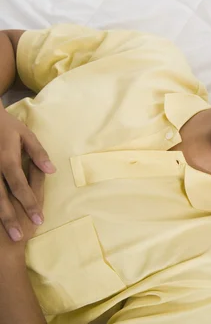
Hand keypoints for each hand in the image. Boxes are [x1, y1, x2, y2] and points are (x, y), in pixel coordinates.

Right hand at [0, 109, 52, 240]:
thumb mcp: (25, 136)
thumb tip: (52, 171)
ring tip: (6, 237)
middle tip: (18, 237)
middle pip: (1, 198)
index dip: (29, 203)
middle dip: (9, 219)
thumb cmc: (6, 126)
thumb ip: (38, 153)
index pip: (20, 186)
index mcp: (7, 160)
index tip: (39, 220)